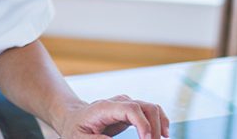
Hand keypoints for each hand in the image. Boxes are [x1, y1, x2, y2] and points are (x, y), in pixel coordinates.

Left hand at [52, 95, 169, 138]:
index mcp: (105, 108)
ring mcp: (126, 104)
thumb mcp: (80, 138)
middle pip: (146, 107)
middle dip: (155, 127)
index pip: (131, 109)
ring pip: (151, 107)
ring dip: (160, 124)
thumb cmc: (75, 129)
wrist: (73, 118)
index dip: (143, 124)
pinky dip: (160, 121)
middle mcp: (118, 102)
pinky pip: (150, 112)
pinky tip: (163, 134)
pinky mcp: (131, 110)